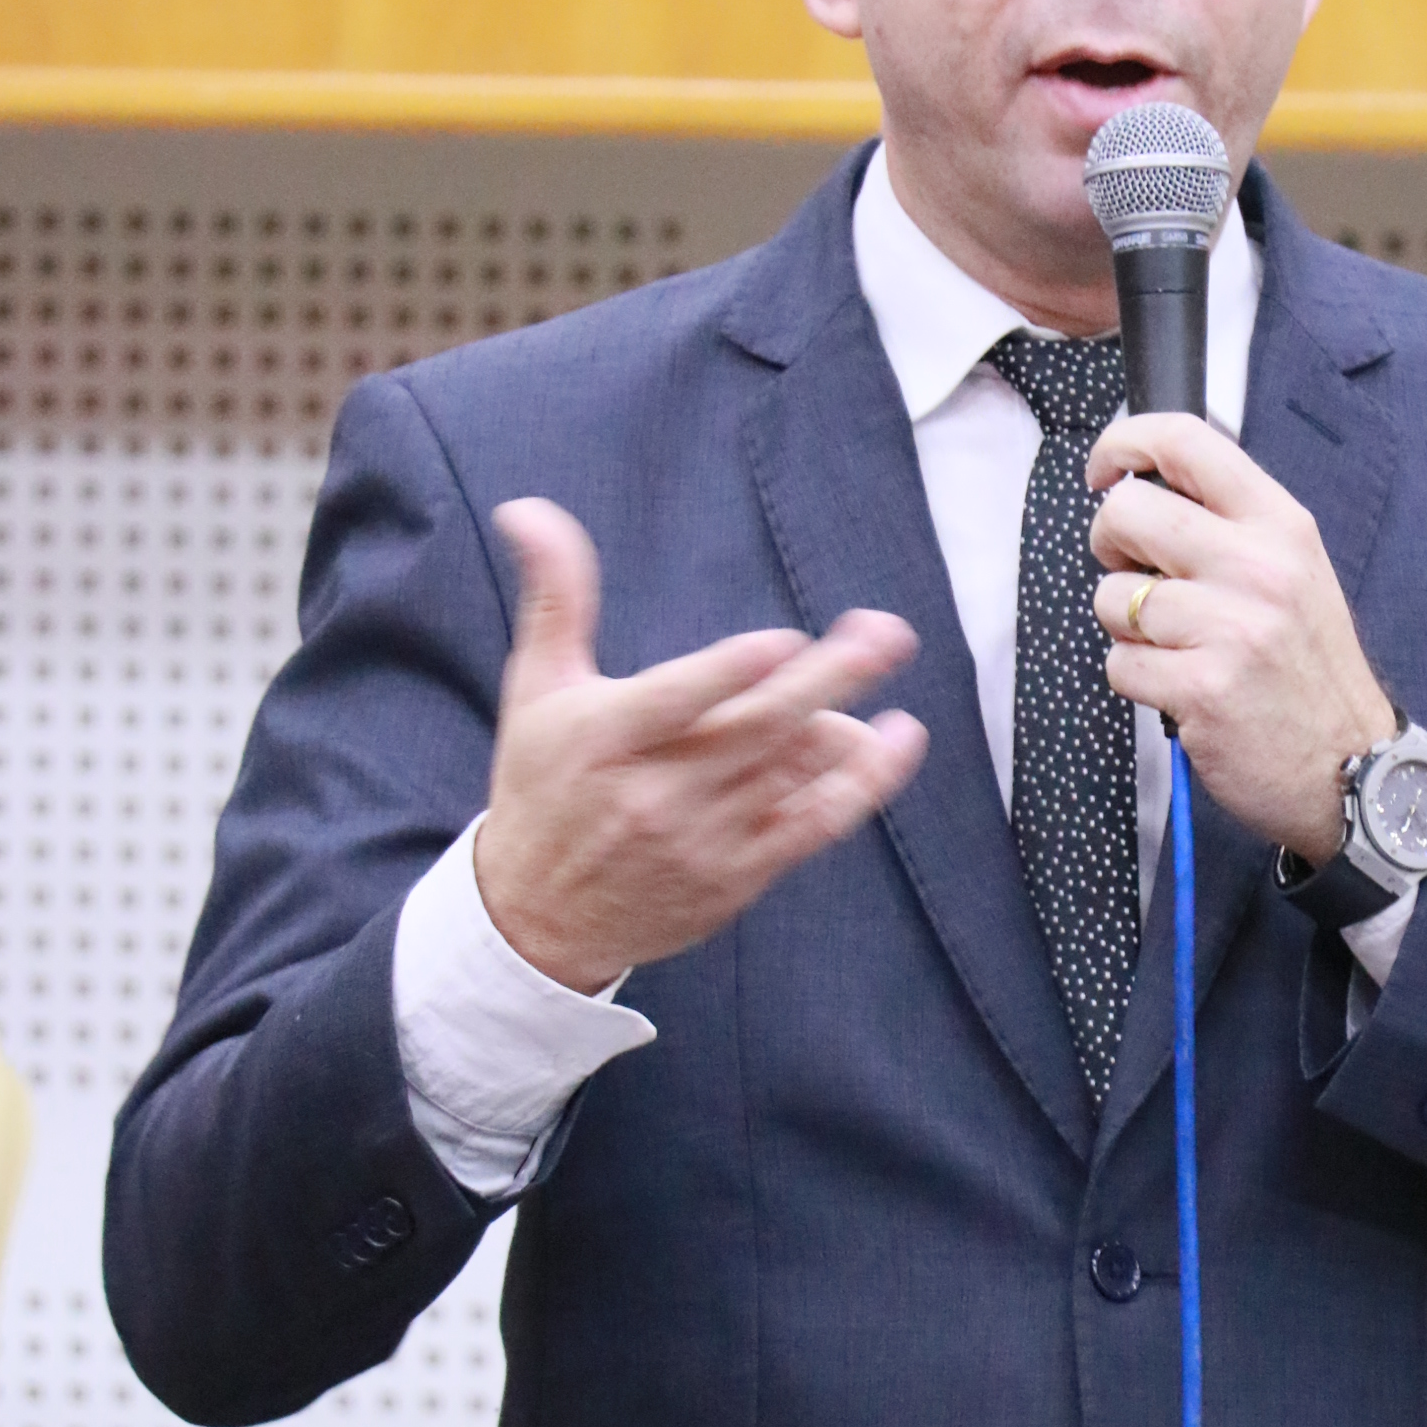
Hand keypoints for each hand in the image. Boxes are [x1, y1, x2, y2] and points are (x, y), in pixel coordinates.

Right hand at [474, 499, 926, 992]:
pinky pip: (813, 826)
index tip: (784, 641)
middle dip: (827, 678)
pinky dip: (861, 784)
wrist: (539, 917)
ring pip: (791, 773)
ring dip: (849, 719)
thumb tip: (529, 509)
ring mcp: (702, 838)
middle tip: (883, 633)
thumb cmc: (542, 783)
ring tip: (884, 655)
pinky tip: (897, 740)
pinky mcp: (738, 875)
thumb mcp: (534, 687)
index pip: (674, 704)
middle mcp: (655, 794)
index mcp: (604, 739)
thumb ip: (554, 596)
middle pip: (755, 731)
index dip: (730, 674)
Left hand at [1086, 416, 1392, 861]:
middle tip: (1139, 577)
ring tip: (1178, 647)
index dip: (1124, 443)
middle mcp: (1257, 566)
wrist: (1354, 768)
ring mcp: (1230, 627)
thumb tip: (1140, 490)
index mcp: (1280, 524)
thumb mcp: (1294, 571)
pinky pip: (1120, 662)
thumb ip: (1228, 525)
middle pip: (1125, 512)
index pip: (1185, 440)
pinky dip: (1138, 679)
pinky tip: (1181, 688)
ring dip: (1128, 627)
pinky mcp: (1201, 688)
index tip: (1105, 470)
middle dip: (1110, 546)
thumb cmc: (1310, 670)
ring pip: (1112, 596)